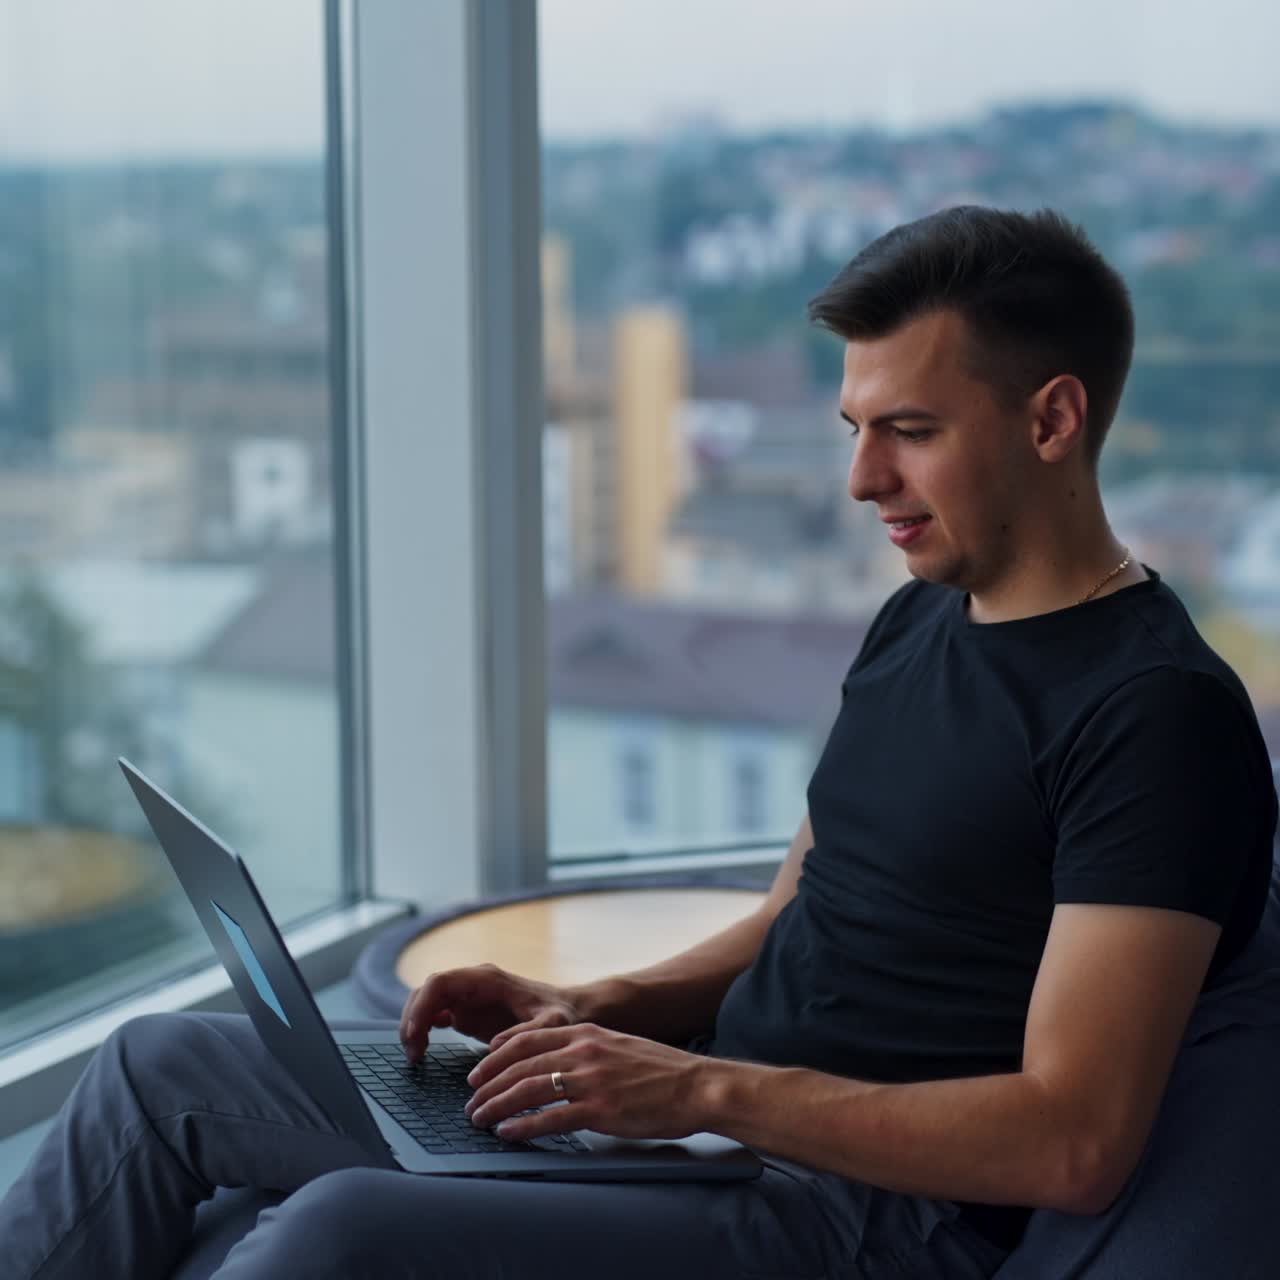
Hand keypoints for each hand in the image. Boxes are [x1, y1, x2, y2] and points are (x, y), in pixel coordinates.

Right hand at [399, 963, 580, 1062]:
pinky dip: (423, 1029)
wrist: (570, 1011)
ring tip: (417, 1057)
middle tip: (413, 1054)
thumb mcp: (552, 1024)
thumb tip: (495, 1045)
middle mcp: (474, 983)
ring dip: (415, 1025)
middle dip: (412, 1018)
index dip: (422, 1007)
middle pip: (427, 991)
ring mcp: (468, 996)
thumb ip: (527, 1033)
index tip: (416, 1035)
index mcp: (488, 979)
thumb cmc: (562, 1015)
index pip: (440, 982)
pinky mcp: (468, 1011)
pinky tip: (424, 1050)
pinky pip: (434, 1013)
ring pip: (427, 1002)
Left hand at [463, 1023, 712, 1141]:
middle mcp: (584, 1052)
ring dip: (496, 1105)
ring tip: (478, 1119)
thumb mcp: (617, 1045)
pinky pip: (551, 1119)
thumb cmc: (660, 1070)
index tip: (478, 1069)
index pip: (526, 1039)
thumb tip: (553, 1064)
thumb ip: (585, 1049)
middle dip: (487, 1084)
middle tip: (470, 1101)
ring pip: (528, 1090)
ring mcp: (591, 1081)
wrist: (697, 1085)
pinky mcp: (600, 1110)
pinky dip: (523, 1126)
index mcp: (586, 1032)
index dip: (496, 1055)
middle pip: (520, 1065)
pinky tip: (506, 1132)